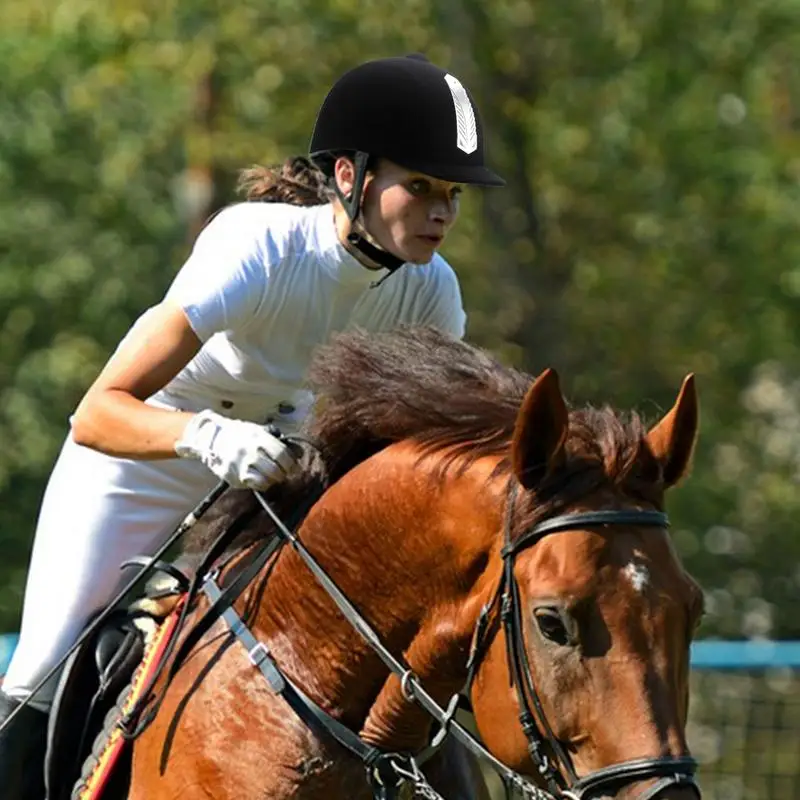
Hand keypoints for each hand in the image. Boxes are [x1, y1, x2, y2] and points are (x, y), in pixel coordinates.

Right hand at [175, 409, 299, 489]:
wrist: (211, 438)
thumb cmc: (239, 434)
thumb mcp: (257, 430)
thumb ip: (275, 440)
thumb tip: (297, 453)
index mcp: (258, 437)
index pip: (281, 454)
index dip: (290, 463)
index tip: (292, 466)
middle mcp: (249, 451)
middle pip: (275, 470)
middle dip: (283, 474)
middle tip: (284, 473)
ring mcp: (239, 465)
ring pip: (265, 480)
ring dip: (273, 480)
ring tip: (273, 477)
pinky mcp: (232, 476)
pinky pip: (253, 485)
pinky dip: (261, 485)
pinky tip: (262, 480)